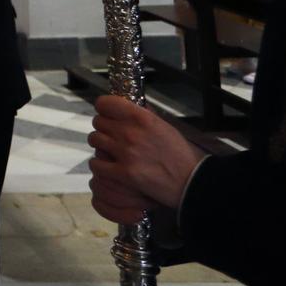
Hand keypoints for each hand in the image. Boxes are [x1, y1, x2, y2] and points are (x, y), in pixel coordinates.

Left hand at [87, 95, 205, 219]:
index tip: (107, 114)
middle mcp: (130, 132)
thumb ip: (144, 115)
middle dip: (103, 128)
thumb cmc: (180, 154)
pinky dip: (99, 165)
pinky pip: (96, 164)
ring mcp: (125, 153)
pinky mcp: (123, 173)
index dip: (104, 108)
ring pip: (94, 140)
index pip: (105, 103)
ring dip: (100, 145)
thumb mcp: (164, 126)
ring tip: (110, 150)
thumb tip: (130, 105)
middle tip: (111, 136)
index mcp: (141, 117)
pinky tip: (107, 166)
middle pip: (98, 122)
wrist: (191, 182)